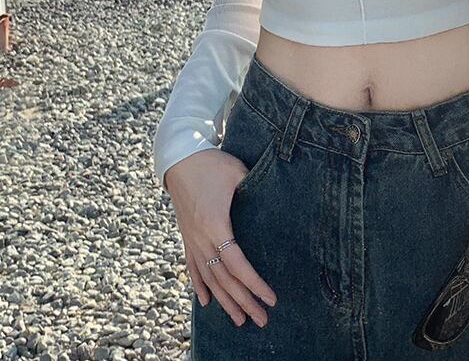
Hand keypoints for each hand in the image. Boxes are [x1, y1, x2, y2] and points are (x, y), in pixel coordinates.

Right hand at [164, 149, 277, 327]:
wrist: (180, 158)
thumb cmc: (213, 164)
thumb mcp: (238, 173)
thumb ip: (255, 192)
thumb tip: (277, 203)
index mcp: (215, 225)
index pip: (237, 264)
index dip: (254, 284)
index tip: (270, 298)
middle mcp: (201, 238)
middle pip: (224, 279)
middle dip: (244, 302)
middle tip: (262, 320)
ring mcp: (191, 239)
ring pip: (208, 278)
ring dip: (225, 301)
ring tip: (239, 320)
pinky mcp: (186, 236)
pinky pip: (193, 267)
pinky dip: (200, 286)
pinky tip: (206, 303)